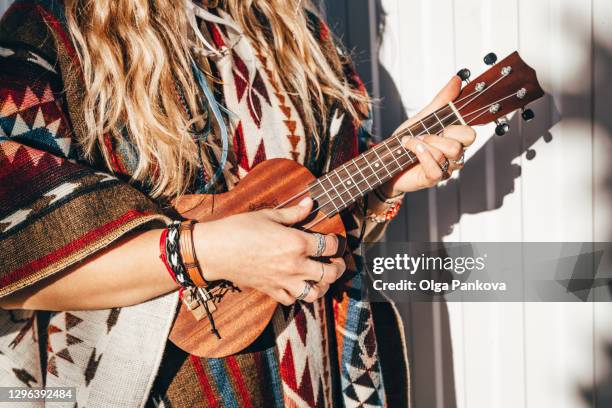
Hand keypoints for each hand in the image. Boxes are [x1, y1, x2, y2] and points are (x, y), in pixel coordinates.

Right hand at [192, 198, 344, 304]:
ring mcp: (283, 281)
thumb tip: (310, 203)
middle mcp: (294, 265)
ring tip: (321, 278)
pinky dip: (297, 295)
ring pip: (315, 293)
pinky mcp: (271, 291)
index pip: (329, 246)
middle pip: (329, 273)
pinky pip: (291, 300)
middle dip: (338, 268)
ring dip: (322, 286)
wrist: (215, 250)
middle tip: (338, 263)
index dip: (336, 242)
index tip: (333, 240)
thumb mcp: (269, 215)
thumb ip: (293, 213)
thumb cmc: (239, 228)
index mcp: (296, 242)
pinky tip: (297, 285)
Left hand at [383, 76, 476, 196]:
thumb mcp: (422, 117)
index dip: (457, 126)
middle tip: (422, 135)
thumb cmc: (407, 141)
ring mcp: (445, 168)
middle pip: (464, 141)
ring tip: (411, 142)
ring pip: (451, 152)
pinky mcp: (433, 179)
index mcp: (454, 139)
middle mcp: (454, 155)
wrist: (386, 161)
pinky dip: (421, 155)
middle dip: (440, 134)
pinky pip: (437, 168)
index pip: (470, 132)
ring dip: (426, 143)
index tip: (440, 124)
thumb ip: (440, 101)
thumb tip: (457, 79)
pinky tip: (410, 151)